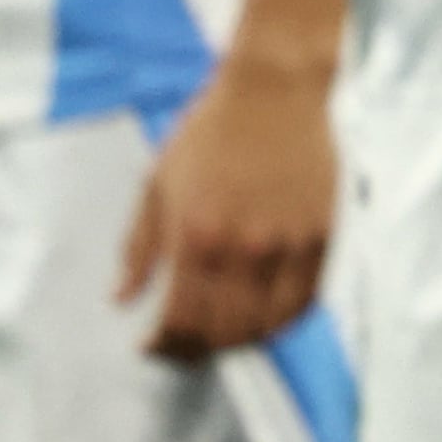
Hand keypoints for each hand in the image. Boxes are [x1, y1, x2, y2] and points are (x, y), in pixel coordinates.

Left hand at [119, 0, 340, 359]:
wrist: (274, 91)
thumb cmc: (210, 131)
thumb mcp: (157, 183)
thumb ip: (138, 248)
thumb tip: (120, 299)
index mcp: (196, 236)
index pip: (180, 320)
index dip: (163, 346)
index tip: (151, 347)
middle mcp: (244, 249)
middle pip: (222, 331)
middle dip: (195, 350)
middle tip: (182, 349)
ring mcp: (288, 245)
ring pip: (265, 325)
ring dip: (238, 342)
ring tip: (220, 338)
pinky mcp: (321, 236)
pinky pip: (303, 302)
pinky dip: (282, 322)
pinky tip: (264, 320)